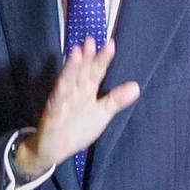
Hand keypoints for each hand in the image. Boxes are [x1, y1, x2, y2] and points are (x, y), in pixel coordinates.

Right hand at [15, 38, 140, 178]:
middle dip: (87, 57)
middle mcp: (74, 91)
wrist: (52, 148)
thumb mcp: (102, 113)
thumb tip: (136, 86)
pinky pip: (58, 101)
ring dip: (72, 68)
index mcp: (87, 90)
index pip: (96, 72)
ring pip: (68, 81)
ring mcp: (63, 100)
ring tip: (77, 52)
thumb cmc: (76, 128)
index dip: (103, 59)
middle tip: (91, 41)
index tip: (111, 44)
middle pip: (82, 72)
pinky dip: (61, 92)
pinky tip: (63, 82)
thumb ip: (116, 99)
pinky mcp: (53, 112)